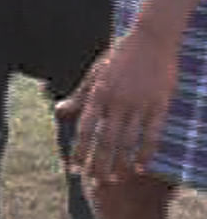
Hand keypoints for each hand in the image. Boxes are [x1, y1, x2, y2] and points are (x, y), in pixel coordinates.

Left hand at [57, 28, 179, 182]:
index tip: (74, 169)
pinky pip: (152, 134)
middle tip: (94, 181)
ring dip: (120, 163)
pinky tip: (140, 167)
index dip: (79, 151)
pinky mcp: (160, 104)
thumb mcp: (94, 74)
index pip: (85, 130)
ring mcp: (139, 103)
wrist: (151, 37)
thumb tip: (59, 113)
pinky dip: (146, 152)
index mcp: (98, 94)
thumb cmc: (119, 56)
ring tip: (114, 179)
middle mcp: (117, 102)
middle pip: (105, 140)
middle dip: (98, 163)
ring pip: (128, 141)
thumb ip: (79, 97)